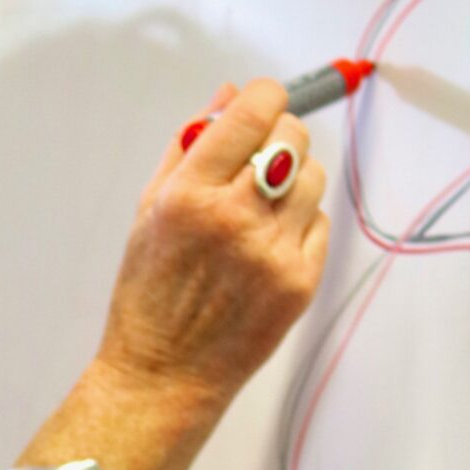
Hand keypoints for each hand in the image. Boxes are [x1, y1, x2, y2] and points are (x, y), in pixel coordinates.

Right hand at [93, 77, 330, 422]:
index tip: (261, 105)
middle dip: (278, 137)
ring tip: (261, 211)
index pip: (254, 111)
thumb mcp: (149, 211)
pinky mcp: (299, 282)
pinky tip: (266, 248)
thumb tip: (229, 94)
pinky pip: (320, 223)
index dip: (264, 98)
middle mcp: (234, 218)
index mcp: (189, 194)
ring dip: (293, 181)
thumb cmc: (149, 295)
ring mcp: (272, 252)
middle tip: (259, 161)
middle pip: (293, 136)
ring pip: (314, 177)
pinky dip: (299, 226)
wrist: (163, 375)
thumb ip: (188, 146)